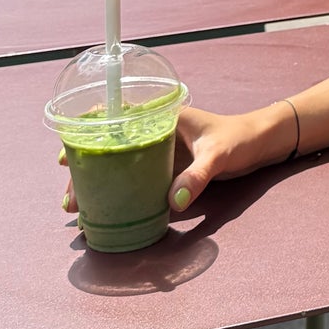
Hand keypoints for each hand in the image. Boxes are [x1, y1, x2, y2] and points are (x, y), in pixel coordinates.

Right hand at [59, 102, 295, 217]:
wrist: (262, 144)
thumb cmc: (241, 139)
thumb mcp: (220, 155)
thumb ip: (198, 175)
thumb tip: (173, 201)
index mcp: (161, 117)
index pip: (114, 123)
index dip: (86, 138)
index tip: (66, 159)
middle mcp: (155, 133)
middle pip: (110, 150)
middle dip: (85, 173)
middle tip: (69, 201)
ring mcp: (160, 153)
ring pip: (119, 167)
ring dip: (98, 185)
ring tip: (78, 210)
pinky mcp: (168, 169)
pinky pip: (137, 181)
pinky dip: (120, 194)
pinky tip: (106, 211)